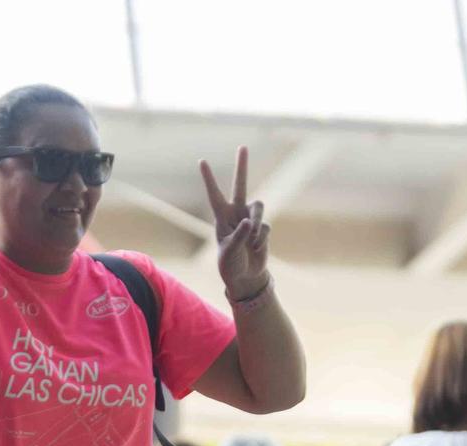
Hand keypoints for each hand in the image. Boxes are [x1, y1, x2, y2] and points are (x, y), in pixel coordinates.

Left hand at [199, 148, 271, 300]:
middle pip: (240, 184)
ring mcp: (251, 218)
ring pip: (259, 206)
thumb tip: (250, 222)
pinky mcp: (263, 227)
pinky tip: (255, 248)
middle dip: (242, 166)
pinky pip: (265, 227)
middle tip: (243, 146)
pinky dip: (260, 239)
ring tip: (253, 240)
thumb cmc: (230, 265)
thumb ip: (239, 236)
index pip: (214, 194)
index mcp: (221, 217)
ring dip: (258, 221)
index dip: (209, 178)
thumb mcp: (229, 252)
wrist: (245, 277)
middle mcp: (236, 213)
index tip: (202, 161)